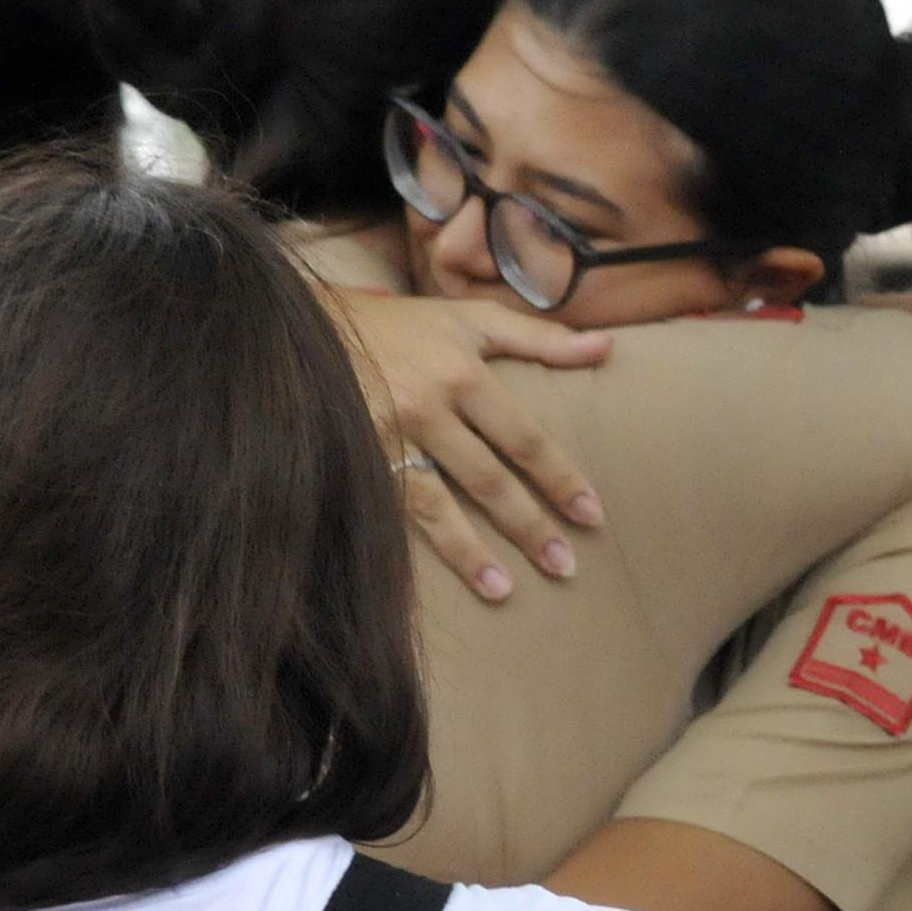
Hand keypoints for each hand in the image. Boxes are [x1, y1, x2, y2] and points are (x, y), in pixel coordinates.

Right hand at [333, 290, 612, 600]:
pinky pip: (390, 509)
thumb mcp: (470, 320)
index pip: (523, 437)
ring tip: (504, 591)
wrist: (306, 325)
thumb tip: (605, 346)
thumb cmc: (402, 326)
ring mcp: (385, 438)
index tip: (591, 515)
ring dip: (472, 552)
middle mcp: (426, 408)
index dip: (559, 478)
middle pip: (488, 479)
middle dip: (528, 525)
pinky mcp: (352, 459)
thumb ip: (540, 338)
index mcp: (463, 373)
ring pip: (437, 504)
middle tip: (566, 566)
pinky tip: (433, 582)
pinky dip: (412, 546)